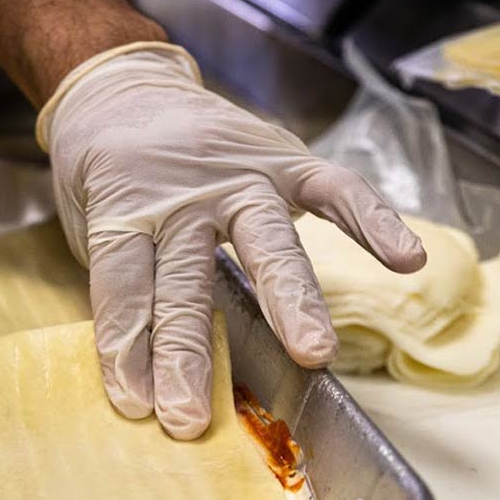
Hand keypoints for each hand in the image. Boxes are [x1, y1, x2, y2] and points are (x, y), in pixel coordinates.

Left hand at [39, 43, 425, 438]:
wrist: (119, 87)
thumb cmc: (103, 174)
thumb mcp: (92, 231)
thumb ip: (124, 290)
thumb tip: (140, 379)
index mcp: (122, 214)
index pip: (123, 290)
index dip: (126, 348)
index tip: (137, 405)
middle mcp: (182, 198)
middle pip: (186, 283)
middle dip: (189, 354)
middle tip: (193, 412)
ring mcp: (236, 178)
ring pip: (266, 243)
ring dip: (289, 301)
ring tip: (313, 353)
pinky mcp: (283, 160)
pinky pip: (335, 189)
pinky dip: (372, 220)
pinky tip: (407, 259)